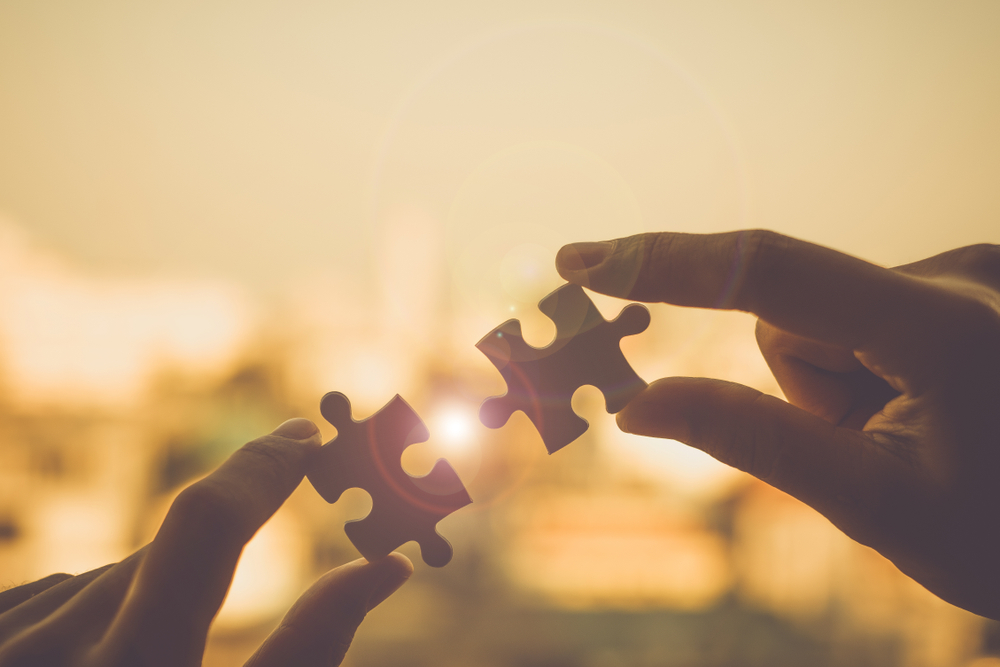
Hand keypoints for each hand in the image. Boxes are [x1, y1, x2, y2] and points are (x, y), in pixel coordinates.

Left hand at [0, 418, 412, 665]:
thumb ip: (312, 647)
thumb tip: (387, 569)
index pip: (210, 520)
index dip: (266, 463)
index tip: (311, 434)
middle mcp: (55, 652)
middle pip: (157, 553)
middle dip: (200, 570)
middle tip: (187, 642)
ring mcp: (1, 648)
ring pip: (99, 578)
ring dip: (134, 602)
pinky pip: (44, 599)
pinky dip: (80, 618)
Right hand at [556, 230, 999, 619]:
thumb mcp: (871, 502)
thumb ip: (748, 441)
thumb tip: (636, 405)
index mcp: (938, 326)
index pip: (770, 271)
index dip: (665, 261)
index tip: (580, 258)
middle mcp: (956, 274)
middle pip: (792, 319)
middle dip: (804, 389)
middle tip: (874, 448)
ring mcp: (964, 274)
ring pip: (820, 321)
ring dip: (835, 383)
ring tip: (908, 434)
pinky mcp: (958, 283)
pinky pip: (857, 315)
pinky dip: (863, 368)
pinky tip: (925, 409)